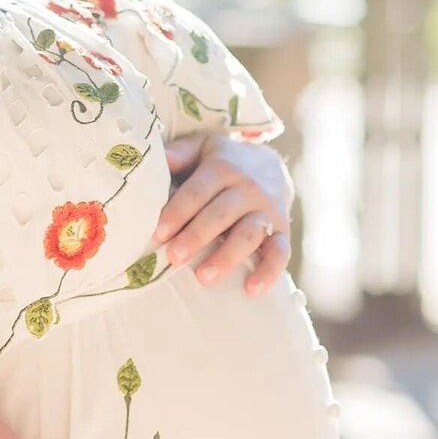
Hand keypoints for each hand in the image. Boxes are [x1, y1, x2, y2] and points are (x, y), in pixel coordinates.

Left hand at [150, 132, 292, 296]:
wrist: (270, 165)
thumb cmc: (223, 161)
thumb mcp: (202, 148)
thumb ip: (179, 154)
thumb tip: (153, 159)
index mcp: (223, 167)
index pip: (198, 190)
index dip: (178, 211)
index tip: (159, 233)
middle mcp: (248, 188)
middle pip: (221, 214)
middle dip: (196, 236)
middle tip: (174, 258)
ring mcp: (268, 210)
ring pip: (249, 234)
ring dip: (227, 257)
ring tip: (204, 278)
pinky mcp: (284, 230)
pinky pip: (281, 252)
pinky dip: (269, 271)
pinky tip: (251, 290)